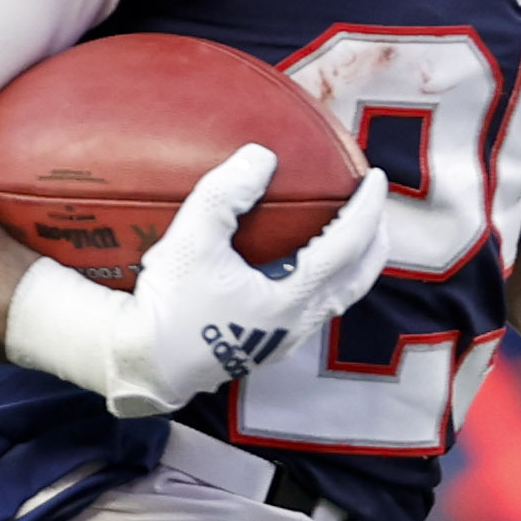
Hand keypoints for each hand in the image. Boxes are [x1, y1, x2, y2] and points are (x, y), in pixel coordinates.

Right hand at [13, 144, 389, 419]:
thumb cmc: (168, 304)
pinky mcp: (268, 347)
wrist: (144, 363)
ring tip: (351, 233)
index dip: (367, 209)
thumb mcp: (192, 239)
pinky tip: (309, 265)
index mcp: (291, 298)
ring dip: (354, 263)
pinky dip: (330, 279)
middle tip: (374, 205)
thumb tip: (263, 157)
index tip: (376, 178)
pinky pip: (317, 308)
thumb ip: (226, 193)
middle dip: (374, 239)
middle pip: (358, 278)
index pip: (346, 247)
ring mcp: (285, 340)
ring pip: (340, 297)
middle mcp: (298, 324)